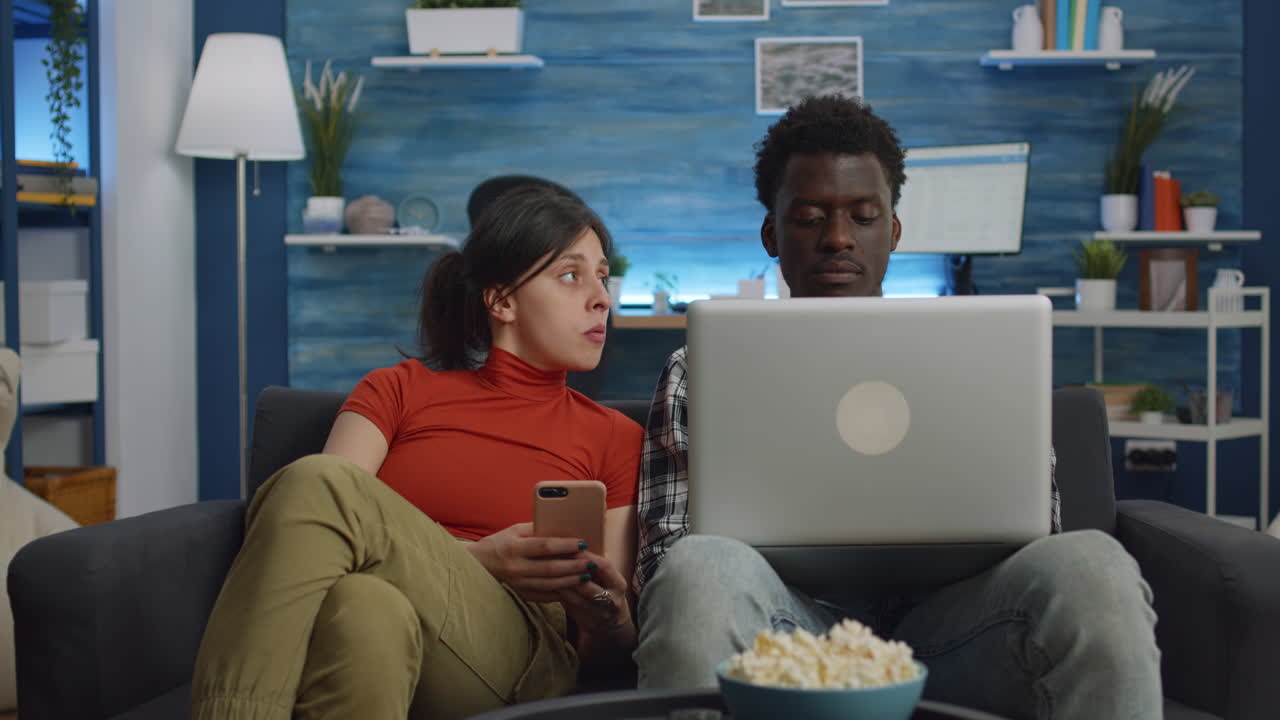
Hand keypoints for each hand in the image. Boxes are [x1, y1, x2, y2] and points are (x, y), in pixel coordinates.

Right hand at [466, 522, 594, 602]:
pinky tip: (573, 587)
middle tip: (592, 562)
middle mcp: (515, 567)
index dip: (565, 545)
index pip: (544, 546)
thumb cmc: (499, 543)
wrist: (477, 565)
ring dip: (571, 581)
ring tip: (587, 575)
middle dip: (574, 566)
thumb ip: (537, 529)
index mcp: (514, 547)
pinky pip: (543, 596)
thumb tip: (562, 527)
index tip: (583, 543)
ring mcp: (517, 584)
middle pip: (551, 568)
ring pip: (550, 585)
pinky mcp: (519, 594)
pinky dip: (560, 592)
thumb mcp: (514, 530)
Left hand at [557, 551, 635, 646]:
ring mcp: (598, 613)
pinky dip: (558, 593)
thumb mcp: (609, 578)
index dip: (587, 557)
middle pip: (587, 585)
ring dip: (560, 583)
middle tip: (554, 558)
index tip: (572, 548)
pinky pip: (568, 606)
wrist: (612, 622)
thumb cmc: (607, 590)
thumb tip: (573, 546)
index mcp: (619, 585)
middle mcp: (611, 601)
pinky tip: (548, 584)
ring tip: (547, 570)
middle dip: (569, 571)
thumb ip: (595, 566)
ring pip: (574, 597)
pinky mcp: (585, 621)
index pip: (604, 567)